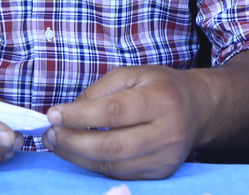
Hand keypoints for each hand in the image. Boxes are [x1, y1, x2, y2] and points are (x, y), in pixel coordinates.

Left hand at [42, 66, 206, 179]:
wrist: (198, 109)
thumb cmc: (160, 87)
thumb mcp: (132, 74)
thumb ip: (100, 90)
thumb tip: (69, 111)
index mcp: (161, 100)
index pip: (114, 112)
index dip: (80, 116)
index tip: (53, 114)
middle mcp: (167, 132)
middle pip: (112, 146)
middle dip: (74, 142)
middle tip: (50, 134)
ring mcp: (166, 158)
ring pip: (113, 165)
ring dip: (78, 157)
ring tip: (57, 144)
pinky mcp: (161, 173)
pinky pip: (121, 174)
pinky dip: (95, 166)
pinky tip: (78, 153)